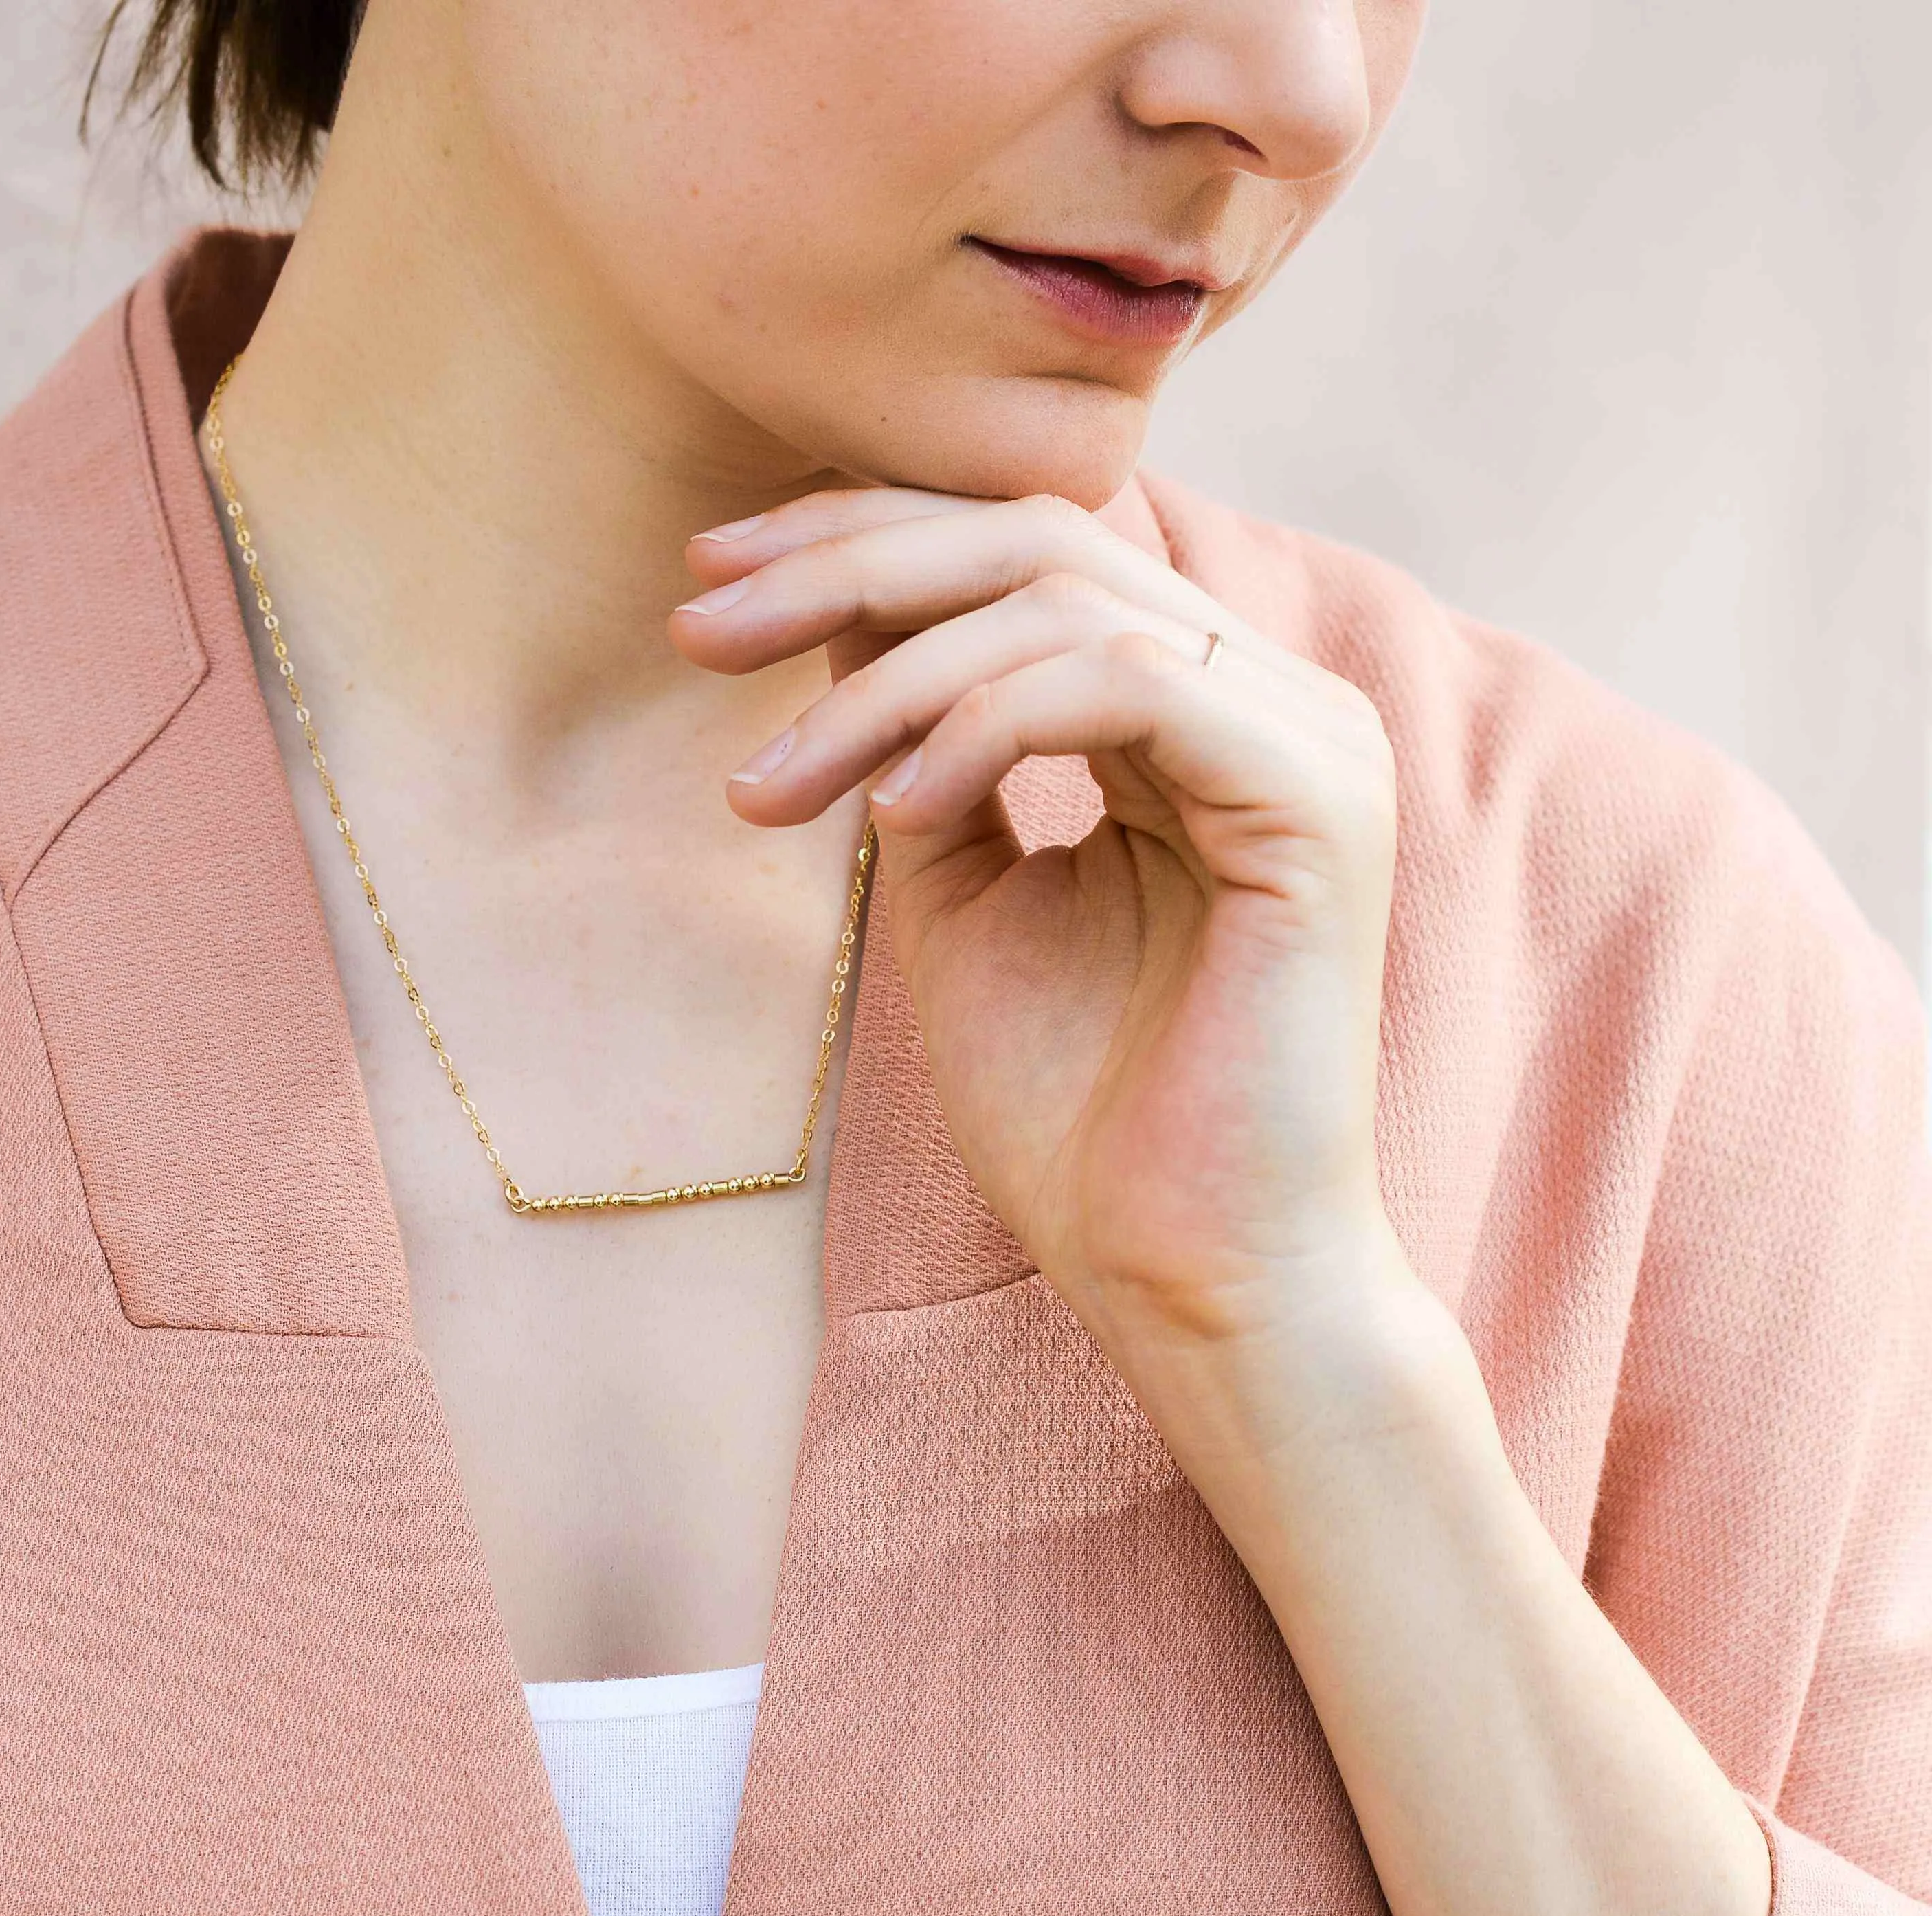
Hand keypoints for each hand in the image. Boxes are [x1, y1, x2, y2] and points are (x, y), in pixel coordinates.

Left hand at [672, 489, 1407, 1381]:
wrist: (1182, 1277)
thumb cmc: (1077, 1120)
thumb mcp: (955, 896)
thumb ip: (914, 753)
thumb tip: (831, 614)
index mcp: (1190, 712)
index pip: (1020, 553)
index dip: (858, 542)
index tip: (705, 588)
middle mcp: (1263, 697)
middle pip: (1038, 539)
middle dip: (845, 564)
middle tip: (697, 623)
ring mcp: (1306, 738)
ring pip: (1063, 603)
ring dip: (879, 681)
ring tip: (767, 788)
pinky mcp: (1317, 800)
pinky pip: (1123, 687)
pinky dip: (979, 732)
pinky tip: (889, 815)